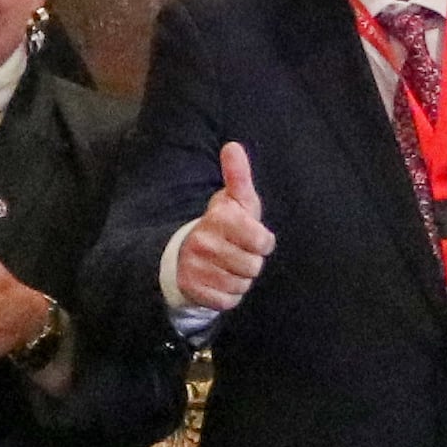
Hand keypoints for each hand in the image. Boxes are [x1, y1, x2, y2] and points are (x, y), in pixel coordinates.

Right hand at [175, 143, 274, 315]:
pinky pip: (228, 300)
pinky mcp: (193, 290)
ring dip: (240, 278)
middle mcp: (204, 242)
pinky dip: (228, 294)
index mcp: (218, 219)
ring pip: (242, 284)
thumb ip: (238, 176)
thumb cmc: (221, 226)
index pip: (262, 241)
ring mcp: (196, 267)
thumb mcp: (232, 201)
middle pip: (254, 266)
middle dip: (251, 261)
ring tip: (227, 266)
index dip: (263, 242)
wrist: (183, 255)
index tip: (253, 236)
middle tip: (236, 252)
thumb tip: (232, 146)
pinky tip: (218, 280)